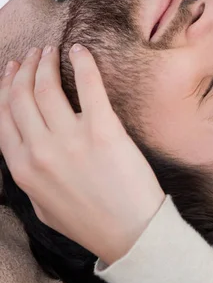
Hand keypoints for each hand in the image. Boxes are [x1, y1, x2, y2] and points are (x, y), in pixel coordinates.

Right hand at [0, 45, 164, 265]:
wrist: (129, 232)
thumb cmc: (87, 219)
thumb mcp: (40, 204)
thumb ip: (26, 174)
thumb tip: (22, 145)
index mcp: (22, 168)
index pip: (4, 115)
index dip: (5, 86)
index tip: (11, 70)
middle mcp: (39, 150)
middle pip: (22, 95)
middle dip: (24, 68)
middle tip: (33, 54)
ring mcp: (70, 138)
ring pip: (46, 86)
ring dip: (45, 62)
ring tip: (51, 50)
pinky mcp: (102, 129)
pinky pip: (87, 84)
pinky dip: (82, 62)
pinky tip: (79, 50)